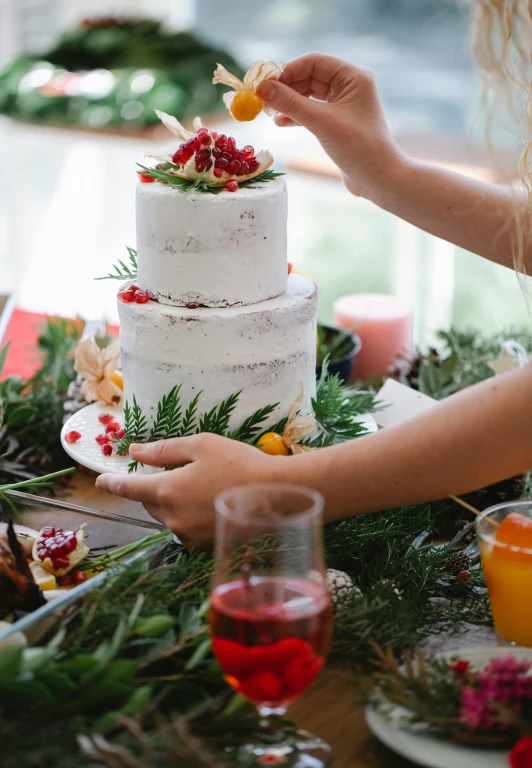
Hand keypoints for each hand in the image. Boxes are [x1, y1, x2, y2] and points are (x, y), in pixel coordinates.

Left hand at [95, 435, 283, 548]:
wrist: (276, 494)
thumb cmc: (239, 463)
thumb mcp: (201, 445)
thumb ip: (164, 450)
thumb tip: (135, 451)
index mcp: (167, 491)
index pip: (130, 488)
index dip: (114, 483)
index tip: (101, 481)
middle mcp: (172, 518)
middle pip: (151, 502)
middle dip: (158, 488)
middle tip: (183, 472)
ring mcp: (188, 536)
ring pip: (169, 516)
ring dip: (175, 503)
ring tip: (206, 487)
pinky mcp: (203, 547)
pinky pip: (186, 528)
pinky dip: (191, 516)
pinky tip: (213, 503)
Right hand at [258, 52, 404, 199]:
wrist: (378, 178)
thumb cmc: (357, 147)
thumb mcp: (321, 122)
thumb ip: (291, 104)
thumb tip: (262, 89)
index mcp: (353, 76)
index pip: (313, 61)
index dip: (287, 70)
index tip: (264, 83)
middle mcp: (350, 84)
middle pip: (309, 76)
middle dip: (286, 87)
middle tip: (262, 98)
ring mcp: (344, 103)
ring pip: (309, 94)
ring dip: (289, 102)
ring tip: (269, 112)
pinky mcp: (338, 120)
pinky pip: (312, 110)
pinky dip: (296, 115)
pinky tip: (281, 122)